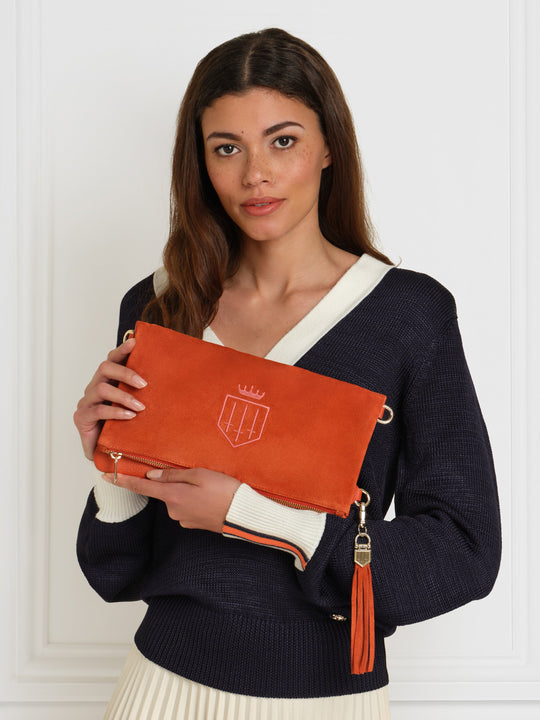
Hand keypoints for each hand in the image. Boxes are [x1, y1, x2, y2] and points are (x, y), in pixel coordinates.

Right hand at [73, 338, 146, 459]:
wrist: (108, 453)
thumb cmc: (123, 427)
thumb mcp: (134, 407)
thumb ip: (141, 393)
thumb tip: (168, 381)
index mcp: (106, 381)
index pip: (111, 359)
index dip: (121, 350)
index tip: (135, 342)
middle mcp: (93, 388)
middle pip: (104, 368)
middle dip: (126, 373)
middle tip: (144, 384)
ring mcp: (86, 402)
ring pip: (102, 388)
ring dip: (124, 396)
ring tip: (141, 407)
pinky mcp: (82, 418)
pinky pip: (99, 410)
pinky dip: (116, 412)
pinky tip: (129, 416)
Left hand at [102, 467, 240, 532]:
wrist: (243, 514)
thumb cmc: (224, 490)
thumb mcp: (200, 475)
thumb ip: (173, 475)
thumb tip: (151, 476)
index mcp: (173, 496)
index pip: (142, 488)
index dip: (124, 481)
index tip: (107, 476)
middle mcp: (173, 510)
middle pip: (164, 491)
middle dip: (175, 482)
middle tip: (199, 477)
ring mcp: (183, 520)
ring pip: (177, 499)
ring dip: (187, 491)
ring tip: (209, 486)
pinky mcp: (193, 524)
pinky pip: (187, 507)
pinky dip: (194, 500)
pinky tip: (210, 497)